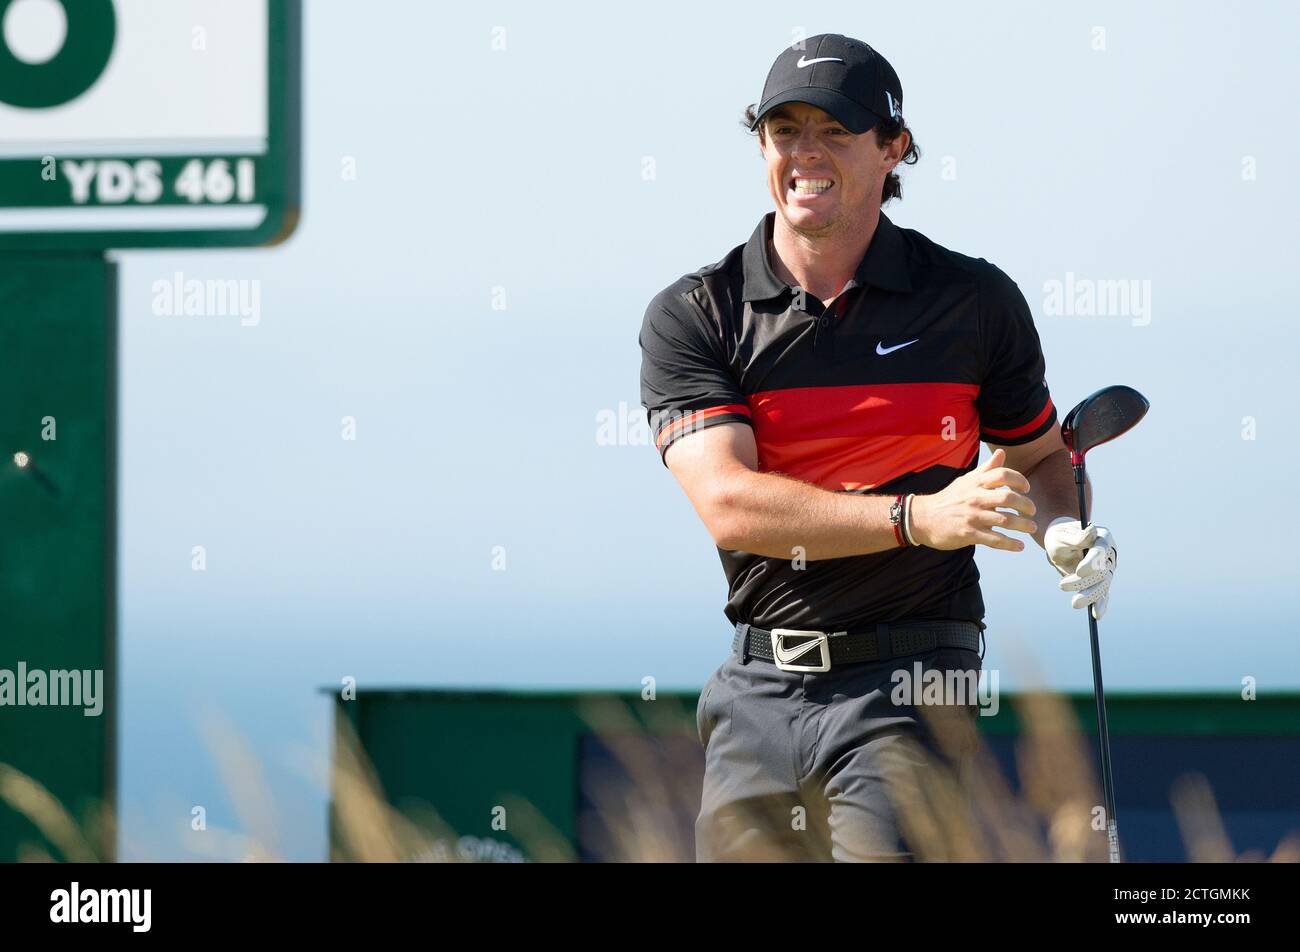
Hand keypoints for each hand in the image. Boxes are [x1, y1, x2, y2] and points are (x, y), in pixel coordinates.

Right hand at [909, 448, 1036, 551]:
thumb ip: (986, 469)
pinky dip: (1010, 544)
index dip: (1019, 480)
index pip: (1002, 474)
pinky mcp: (969, 534)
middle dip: (1025, 505)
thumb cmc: (948, 499)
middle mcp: (975, 498)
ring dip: (1023, 525)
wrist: (923, 518)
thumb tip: (1002, 453)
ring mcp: (972, 516)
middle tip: (1032, 510)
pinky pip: (995, 539)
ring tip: (1031, 527)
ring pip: (1005, 520)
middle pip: (1008, 497)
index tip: (1026, 488)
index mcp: (976, 483)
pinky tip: (1019, 546)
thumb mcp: (966, 480)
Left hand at [1045, 518, 1116, 619]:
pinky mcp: (1102, 580)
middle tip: (1062, 586)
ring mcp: (1107, 568)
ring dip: (1090, 595)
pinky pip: (1103, 593)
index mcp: (1103, 537)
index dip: (1091, 562)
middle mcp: (1109, 553)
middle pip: (1101, 570)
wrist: (1060, 543)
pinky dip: (1100, 604)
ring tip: (1075, 604)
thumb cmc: (1061, 536)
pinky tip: (1097, 615)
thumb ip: (1077, 537)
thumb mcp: (1063, 535)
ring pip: (1102, 584)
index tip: (1079, 571)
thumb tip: (1092, 532)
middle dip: (1083, 581)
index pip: (1100, 551)